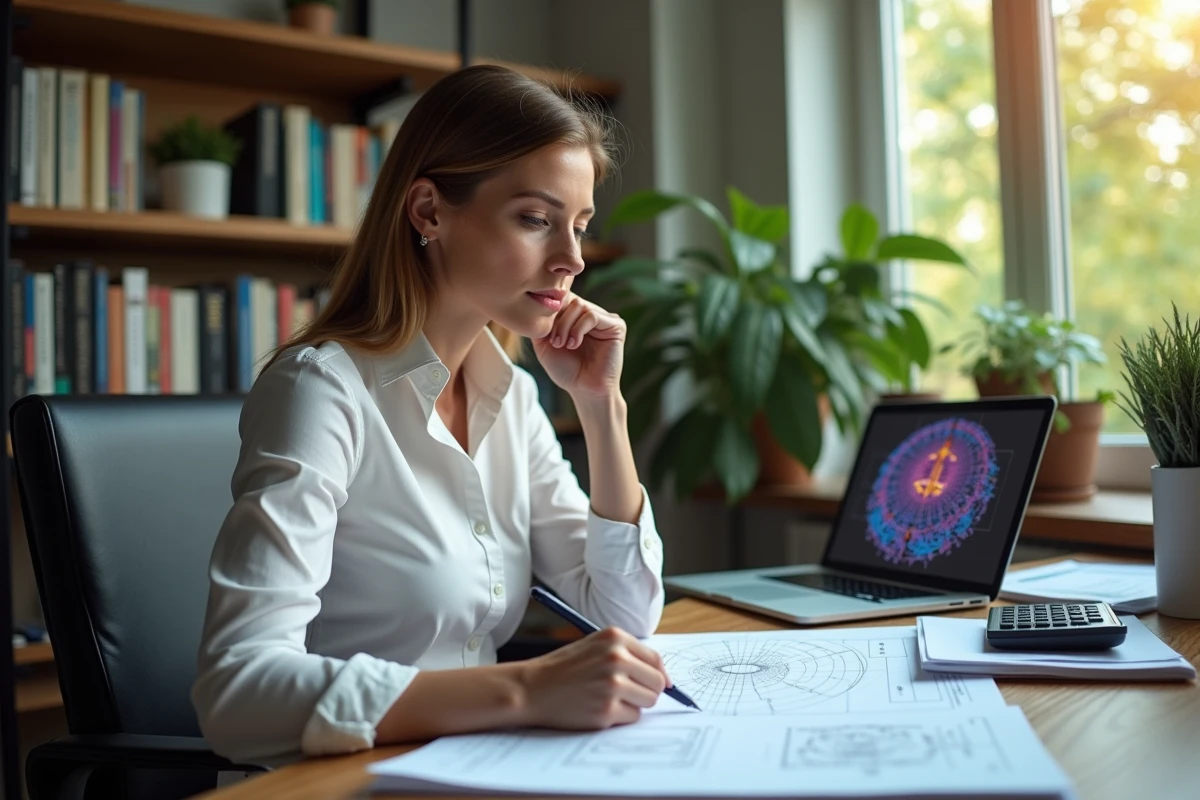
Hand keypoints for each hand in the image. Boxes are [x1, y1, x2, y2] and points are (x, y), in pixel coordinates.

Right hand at [518, 627, 671, 729]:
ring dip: (634, 704)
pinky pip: (633, 717)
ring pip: (649, 701)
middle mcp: (616, 658)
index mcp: (615, 638)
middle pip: (657, 682)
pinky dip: (621, 717)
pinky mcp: (606, 710)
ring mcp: (612, 685)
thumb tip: (664, 678)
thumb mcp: (595, 647)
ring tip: (610, 700)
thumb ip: (627, 655)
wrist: (532, 688)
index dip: (659, 674)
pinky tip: (600, 709)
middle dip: (647, 691)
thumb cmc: (563, 668)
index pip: (655, 659)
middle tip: (628, 694)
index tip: (658, 684)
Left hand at [531, 294, 625, 401]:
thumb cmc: (566, 370)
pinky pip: (592, 316)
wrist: (584, 390)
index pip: (562, 297)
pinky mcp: (616, 325)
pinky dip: (578, 329)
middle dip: (557, 321)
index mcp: (577, 315)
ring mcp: (605, 318)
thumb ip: (541, 323)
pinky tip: (574, 344)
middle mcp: (592, 313)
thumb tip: (536, 302)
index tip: (544, 331)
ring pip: (580, 305)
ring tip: (562, 344)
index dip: (550, 309)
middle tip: (555, 342)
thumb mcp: (544, 344)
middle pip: (569, 299)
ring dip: (566, 326)